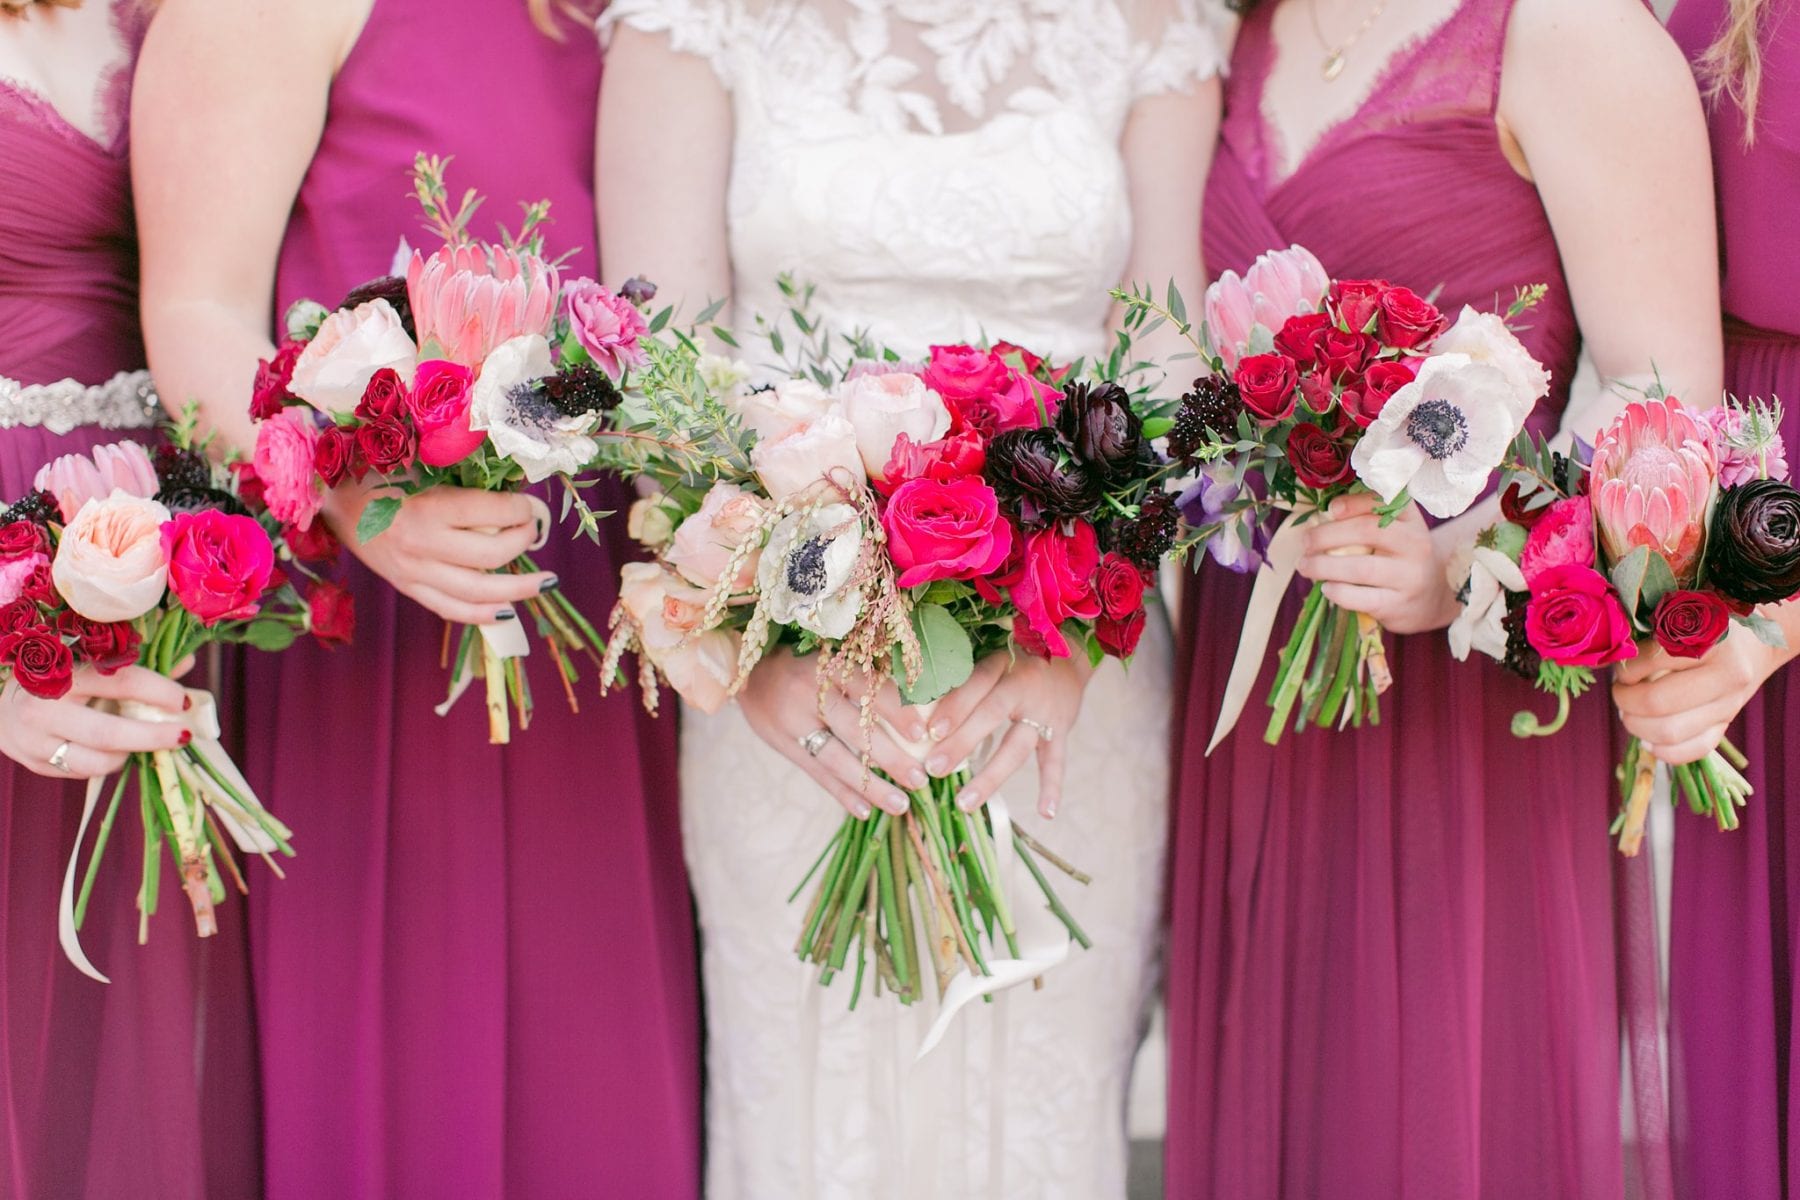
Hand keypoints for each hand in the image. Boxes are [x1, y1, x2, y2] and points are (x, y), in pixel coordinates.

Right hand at [0, 666, 191, 779]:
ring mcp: (35, 739)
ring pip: (95, 761)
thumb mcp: (89, 662)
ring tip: (142, 742)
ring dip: (129, 755)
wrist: (1, 701)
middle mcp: (44, 707)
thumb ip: (137, 665)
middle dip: (152, 736)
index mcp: (62, 672)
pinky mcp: (34, 762)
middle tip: (182, 735)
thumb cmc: (55, 676)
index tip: (183, 700)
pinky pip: (81, 772)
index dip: (158, 692)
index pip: (120, 682)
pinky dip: (106, 764)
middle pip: (108, 733)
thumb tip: (185, 664)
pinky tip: (114, 751)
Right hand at [325, 481, 554, 625]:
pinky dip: (482, 615)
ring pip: (477, 592)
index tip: (530, 504)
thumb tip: (514, 489)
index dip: (520, 509)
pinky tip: (508, 612)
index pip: (490, 513)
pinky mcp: (407, 588)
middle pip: (491, 555)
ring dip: (519, 589)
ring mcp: (413, 573)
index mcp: (426, 508)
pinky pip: (450, 610)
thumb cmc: (379, 473)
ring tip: (546, 582)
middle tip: (535, 531)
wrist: (332, 499)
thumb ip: (462, 480)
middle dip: (523, 542)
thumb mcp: (420, 466)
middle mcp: (420, 546)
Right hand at [738, 646, 922, 818]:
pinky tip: (865, 812)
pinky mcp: (782, 743)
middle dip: (891, 758)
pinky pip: (816, 773)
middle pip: (855, 730)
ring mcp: (793, 721)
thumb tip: (916, 695)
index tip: (922, 734)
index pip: (867, 688)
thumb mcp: (830, 654)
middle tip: (919, 779)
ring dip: (871, 786)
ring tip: (900, 805)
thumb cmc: (804, 660)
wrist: (747, 669)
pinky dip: (841, 793)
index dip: (895, 710)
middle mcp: (809, 692)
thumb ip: (863, 671)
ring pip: (837, 759)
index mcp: (828, 664)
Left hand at [920, 652, 1091, 818]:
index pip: (976, 682)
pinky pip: (1056, 760)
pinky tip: (1046, 813)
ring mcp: (1045, 710)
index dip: (954, 706)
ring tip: (965, 803)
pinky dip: (1052, 787)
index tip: (929, 732)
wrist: (1069, 658)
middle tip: (934, 769)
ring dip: (991, 776)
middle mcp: (1023, 685)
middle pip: (991, 714)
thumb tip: (914, 710)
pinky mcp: (1062, 729)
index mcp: (1000, 664)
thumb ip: (960, 680)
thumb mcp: (990, 659)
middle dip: (961, 743)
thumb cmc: (1013, 663)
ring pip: (1017, 746)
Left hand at [1296, 493, 1458, 633]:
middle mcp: (1415, 544)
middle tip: (1305, 542)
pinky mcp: (1398, 605)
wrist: (1434, 597)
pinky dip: (1338, 592)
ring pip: (1360, 567)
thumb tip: (1320, 517)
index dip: (1353, 503)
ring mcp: (1409, 576)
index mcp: (1411, 520)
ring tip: (1305, 566)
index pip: (1383, 502)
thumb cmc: (1400, 558)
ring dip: (1323, 566)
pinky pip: (1361, 597)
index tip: (1331, 509)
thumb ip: (1366, 518)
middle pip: (1366, 531)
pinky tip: (1326, 588)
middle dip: (1326, 536)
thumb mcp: (1395, 531)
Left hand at [1612, 622, 1793, 763]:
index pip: (1653, 661)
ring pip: (1670, 732)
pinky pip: (1693, 750)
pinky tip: (1649, 739)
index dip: (1626, 669)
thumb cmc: (1705, 628)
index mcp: (1712, 642)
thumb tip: (1605, 662)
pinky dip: (1663, 751)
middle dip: (1625, 701)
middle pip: (1658, 703)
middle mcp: (1726, 676)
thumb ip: (1648, 638)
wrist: (1753, 646)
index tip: (1620, 668)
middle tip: (1619, 693)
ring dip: (1637, 727)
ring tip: (1629, 714)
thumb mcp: (1680, 620)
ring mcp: (1729, 705)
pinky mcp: (1727, 726)